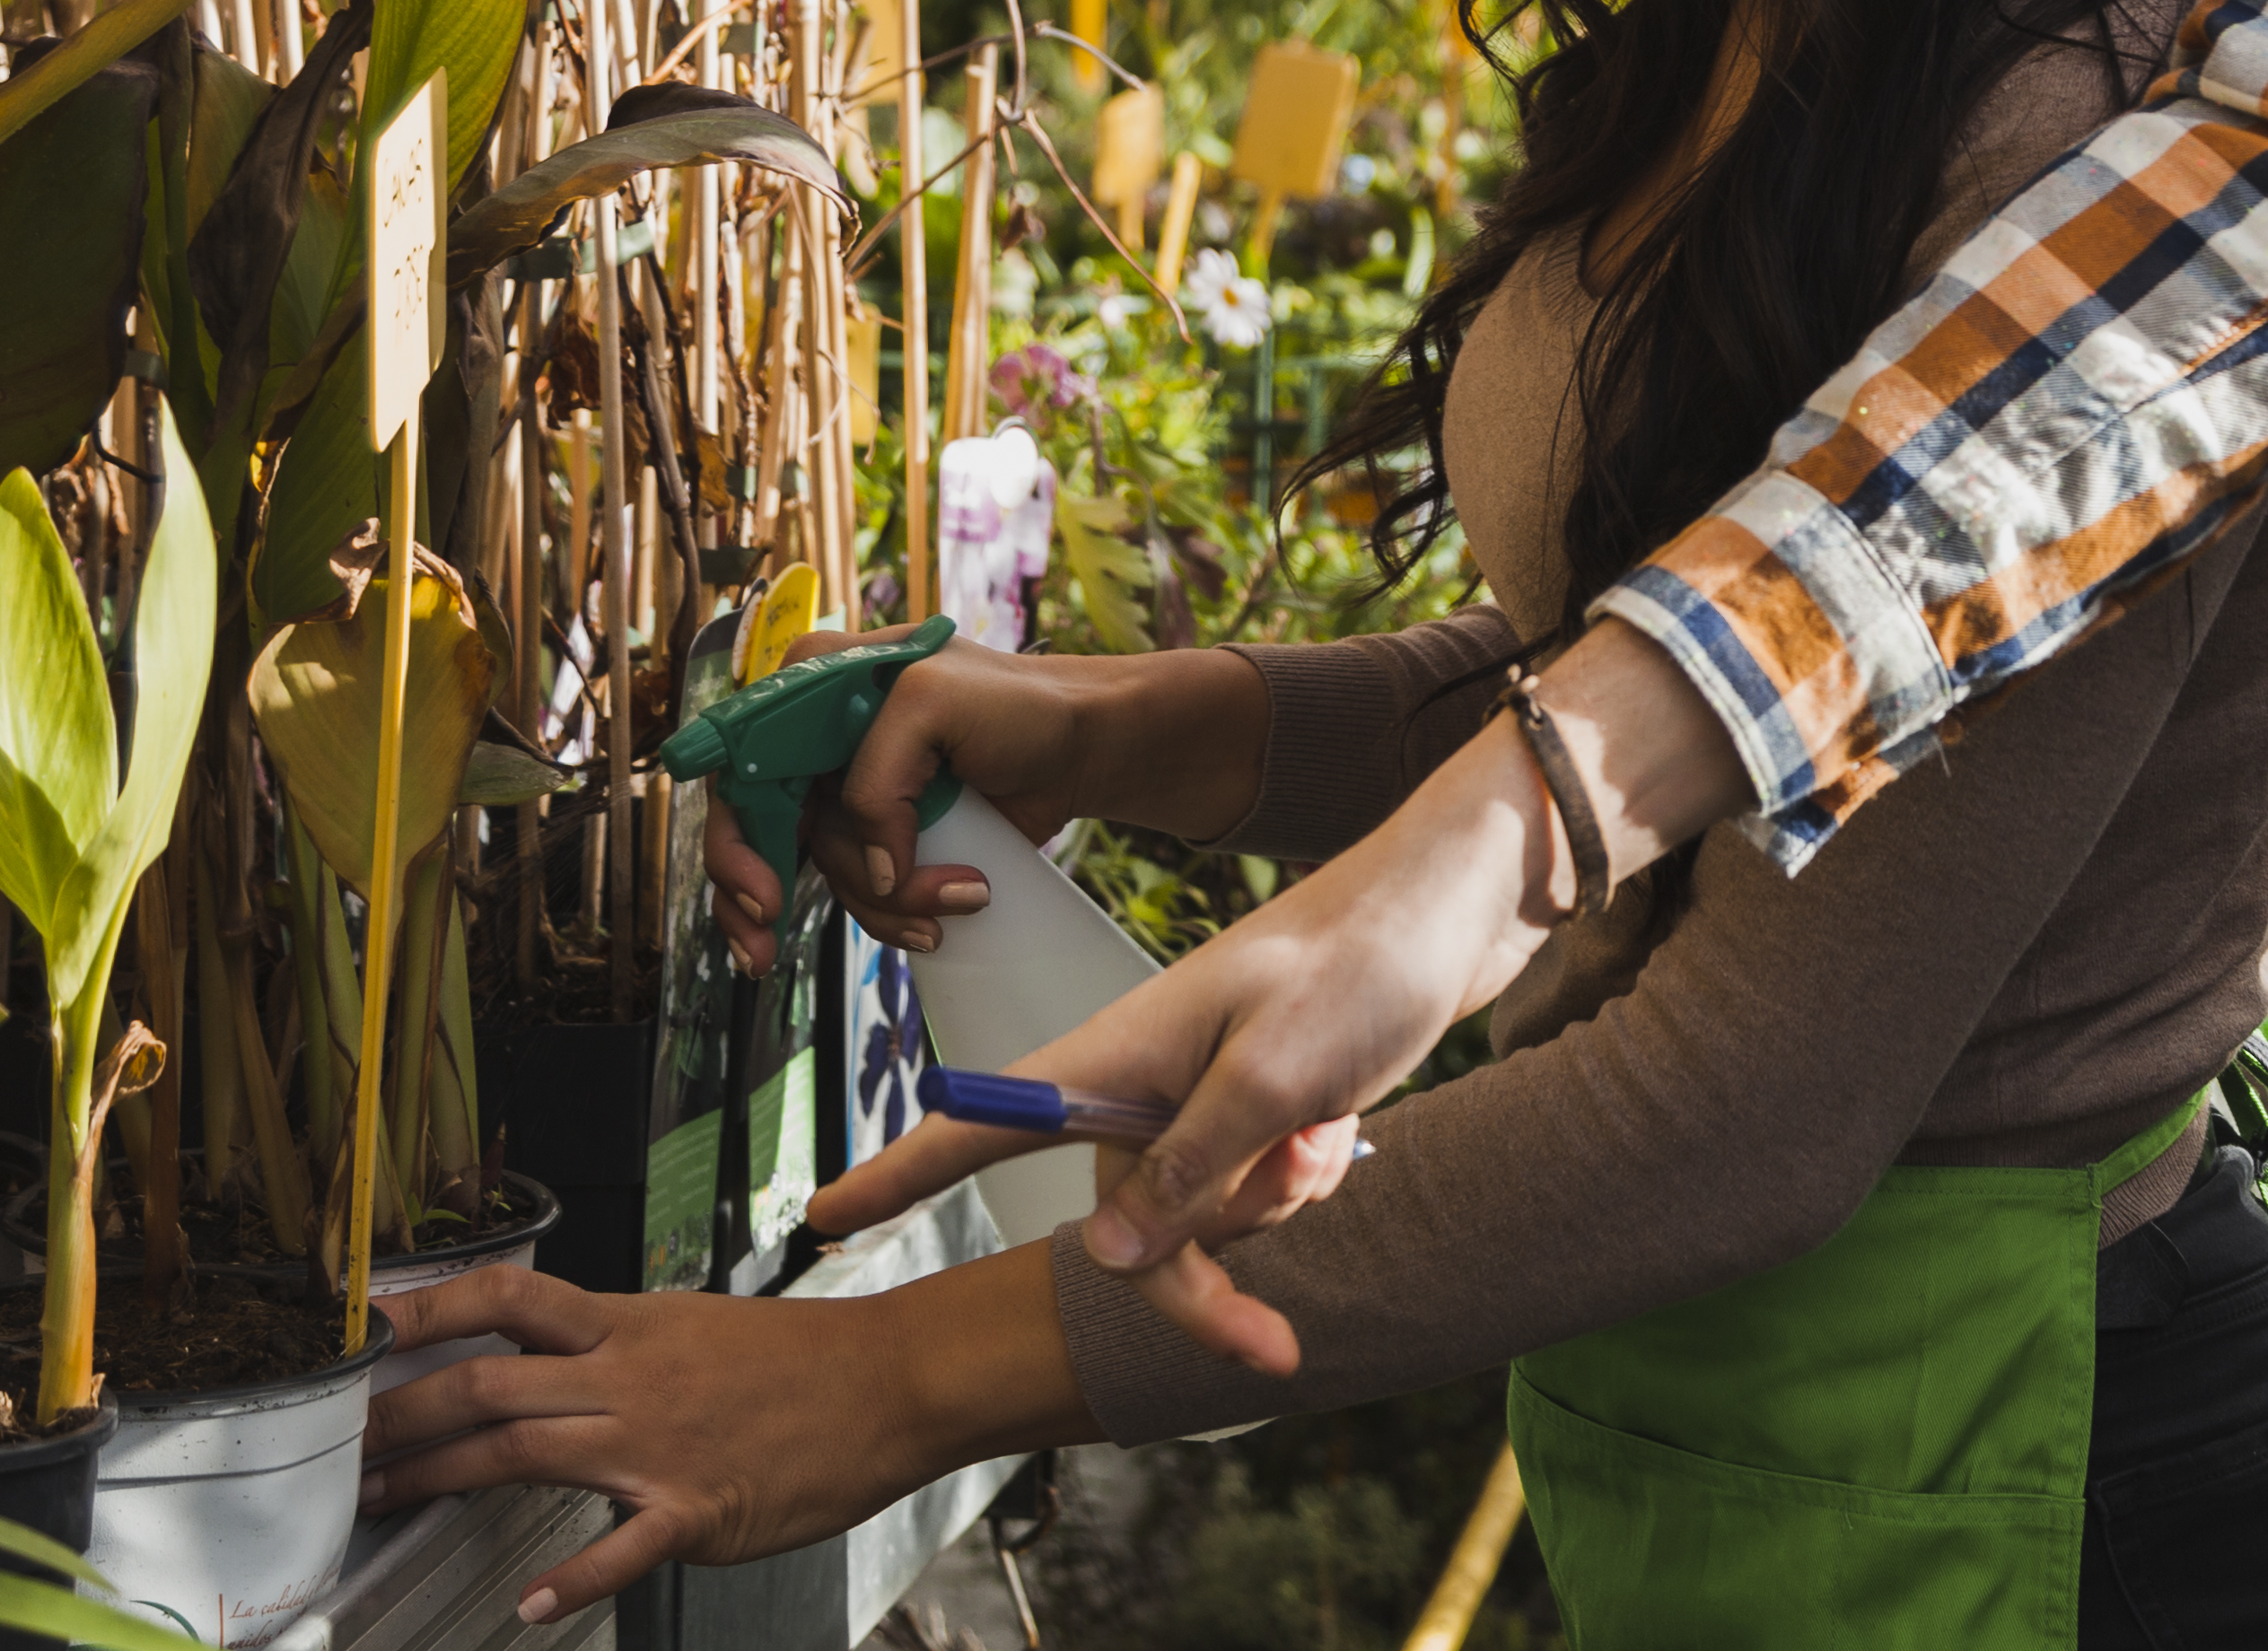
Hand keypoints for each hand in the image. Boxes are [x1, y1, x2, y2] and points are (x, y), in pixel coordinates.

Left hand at [353, 1253, 1073, 1622]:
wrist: (893, 1382)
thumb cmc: (801, 1362)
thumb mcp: (694, 1329)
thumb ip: (616, 1349)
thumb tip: (548, 1368)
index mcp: (628, 1324)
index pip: (506, 1298)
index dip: (427, 1307)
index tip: (362, 1322)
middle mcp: (630, 1375)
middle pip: (487, 1382)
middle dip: (400, 1414)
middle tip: (341, 1443)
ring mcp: (659, 1443)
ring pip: (523, 1450)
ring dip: (438, 1480)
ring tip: (379, 1505)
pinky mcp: (698, 1506)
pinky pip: (624, 1546)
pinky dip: (574, 1578)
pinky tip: (532, 1604)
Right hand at [808, 624, 1743, 1366]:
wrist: (1449, 912)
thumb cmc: (1356, 967)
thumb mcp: (1273, 1082)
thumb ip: (1185, 1174)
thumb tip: (1104, 1258)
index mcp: (1113, 1055)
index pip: (977, 1121)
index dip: (896, 1178)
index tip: (819, 1222)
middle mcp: (1138, 1080)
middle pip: (1124, 1228)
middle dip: (1205, 1282)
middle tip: (1271, 1355)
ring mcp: (1194, 1095)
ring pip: (1201, 1218)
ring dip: (1274, 1200)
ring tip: (1327, 1125)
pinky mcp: (1249, 1106)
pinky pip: (1253, 1193)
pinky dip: (1303, 1177)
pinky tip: (1344, 1125)